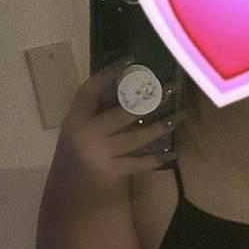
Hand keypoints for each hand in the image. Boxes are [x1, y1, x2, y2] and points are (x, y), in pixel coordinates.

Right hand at [55, 60, 181, 192]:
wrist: (69, 189)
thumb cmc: (80, 150)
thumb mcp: (81, 126)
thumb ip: (99, 109)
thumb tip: (129, 82)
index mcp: (76, 117)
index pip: (90, 90)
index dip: (108, 73)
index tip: (130, 59)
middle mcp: (87, 133)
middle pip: (122, 113)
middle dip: (149, 101)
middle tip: (170, 88)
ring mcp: (100, 153)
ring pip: (136, 137)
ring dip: (160, 126)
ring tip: (179, 115)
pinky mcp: (112, 171)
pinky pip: (139, 163)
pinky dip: (156, 158)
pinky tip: (172, 153)